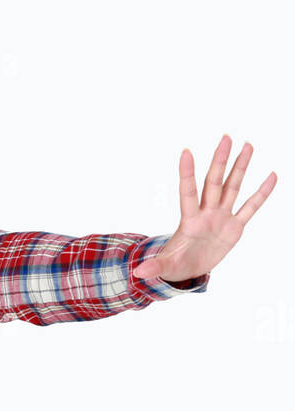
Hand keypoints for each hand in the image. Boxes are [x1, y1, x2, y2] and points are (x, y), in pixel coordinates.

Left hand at [138, 135, 276, 283]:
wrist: (189, 268)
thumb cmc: (175, 263)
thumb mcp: (165, 266)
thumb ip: (155, 267)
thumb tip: (138, 273)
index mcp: (189, 220)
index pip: (188, 192)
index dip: (187, 173)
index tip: (186, 152)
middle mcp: (206, 213)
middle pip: (214, 182)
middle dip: (219, 161)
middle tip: (226, 137)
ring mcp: (221, 217)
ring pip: (232, 187)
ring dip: (240, 167)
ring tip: (247, 145)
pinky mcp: (234, 227)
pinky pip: (250, 208)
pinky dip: (261, 193)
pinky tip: (271, 176)